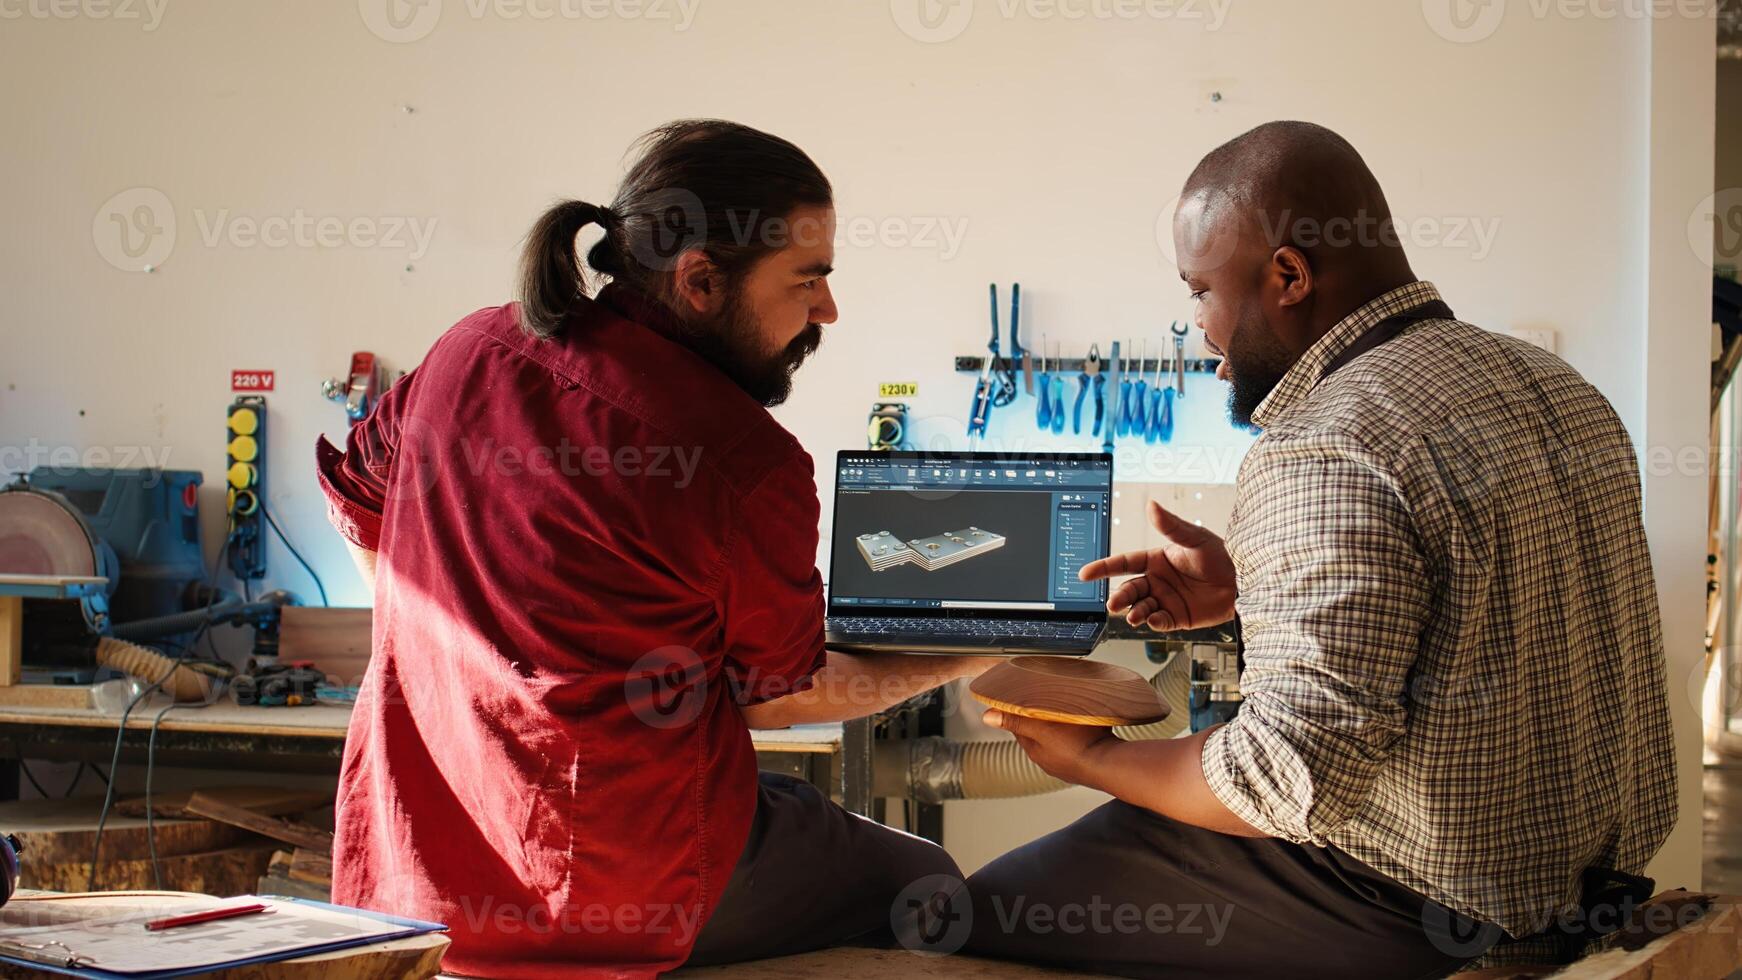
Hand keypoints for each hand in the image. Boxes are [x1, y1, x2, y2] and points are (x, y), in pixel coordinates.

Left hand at [983, 709, 1117, 787]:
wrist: (1111, 765)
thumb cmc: (1079, 746)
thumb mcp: (1042, 727)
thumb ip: (1016, 720)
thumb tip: (987, 717)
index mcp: (1036, 750)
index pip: (1019, 727)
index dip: (1019, 711)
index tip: (1022, 698)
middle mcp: (1049, 760)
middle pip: (1039, 733)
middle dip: (1041, 718)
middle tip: (1048, 701)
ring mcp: (1068, 763)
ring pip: (1058, 739)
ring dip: (1061, 726)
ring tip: (1069, 712)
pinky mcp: (1086, 762)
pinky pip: (1078, 745)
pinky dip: (1078, 735)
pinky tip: (1087, 727)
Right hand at [1079, 499, 1235, 630]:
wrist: (1243, 581)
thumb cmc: (1221, 555)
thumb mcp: (1194, 538)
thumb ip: (1170, 525)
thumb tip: (1151, 505)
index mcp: (1156, 560)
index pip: (1124, 563)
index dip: (1103, 568)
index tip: (1085, 574)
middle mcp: (1157, 581)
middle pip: (1129, 589)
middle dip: (1119, 597)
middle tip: (1114, 604)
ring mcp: (1166, 600)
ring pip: (1140, 607)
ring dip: (1134, 612)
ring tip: (1134, 615)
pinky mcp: (1177, 618)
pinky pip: (1159, 622)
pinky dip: (1152, 622)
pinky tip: (1153, 619)